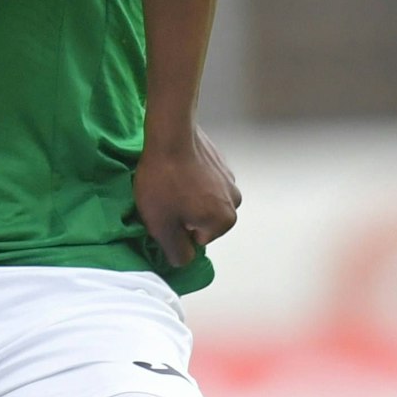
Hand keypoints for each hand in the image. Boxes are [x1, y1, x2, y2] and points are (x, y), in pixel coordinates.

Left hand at [133, 125, 240, 267]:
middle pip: (202, 219)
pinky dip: (190, 176)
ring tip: (168, 180)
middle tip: (164, 196)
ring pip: (203, 198)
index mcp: (224, 222)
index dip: (175, 228)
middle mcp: (235, 202)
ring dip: (186, 194)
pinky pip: (202, 179)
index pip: (195, 240)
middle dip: (183, 212)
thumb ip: (175, 250)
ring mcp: (230, 179)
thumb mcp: (161, 225)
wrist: (170, 133)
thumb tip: (183, 263)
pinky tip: (175, 167)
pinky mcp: (220, 160)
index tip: (163, 211)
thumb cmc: (163, 182)